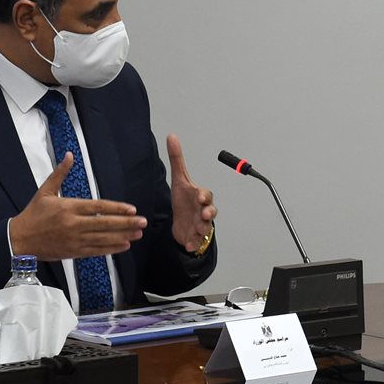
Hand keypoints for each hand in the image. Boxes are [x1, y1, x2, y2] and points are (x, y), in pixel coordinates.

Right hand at [10, 152, 146, 261]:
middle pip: (105, 224)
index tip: (132, 209)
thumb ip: (60, 173)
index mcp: (68, 207)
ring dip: (123, 236)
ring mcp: (74, 239)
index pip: (98, 207)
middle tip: (143, 222)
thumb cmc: (33, 215)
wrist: (18, 240)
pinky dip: (111, 249)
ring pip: (103, 238)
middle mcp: (73, 224)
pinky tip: (124, 246)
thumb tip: (69, 155)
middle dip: (126, 223)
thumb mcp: (45, 191)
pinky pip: (96, 251)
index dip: (116, 208)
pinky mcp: (73, 252)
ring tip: (138, 234)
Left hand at [167, 134, 216, 251]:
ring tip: (197, 229)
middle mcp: (203, 211)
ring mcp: (201, 225)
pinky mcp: (196, 238)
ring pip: (206, 227)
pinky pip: (197, 242)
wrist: (183, 223)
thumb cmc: (184, 200)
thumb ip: (177, 159)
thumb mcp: (179, 180)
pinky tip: (189, 246)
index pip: (206, 195)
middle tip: (204, 215)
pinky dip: (194, 245)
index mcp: (200, 197)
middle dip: (208, 213)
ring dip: (202, 228)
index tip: (199, 196)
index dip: (204, 196)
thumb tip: (172, 136)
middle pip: (211, 212)